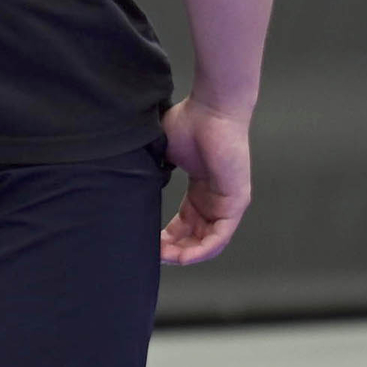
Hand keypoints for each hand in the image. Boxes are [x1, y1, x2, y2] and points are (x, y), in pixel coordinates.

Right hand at [159, 98, 252, 265]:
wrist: (211, 109)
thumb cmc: (190, 122)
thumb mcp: (165, 154)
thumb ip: (153, 171)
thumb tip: (130, 183)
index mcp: (200, 191)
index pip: (184, 225)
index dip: (166, 238)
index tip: (146, 242)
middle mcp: (214, 200)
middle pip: (194, 238)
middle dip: (172, 250)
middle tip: (151, 253)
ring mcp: (228, 203)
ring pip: (207, 243)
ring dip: (184, 254)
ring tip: (163, 257)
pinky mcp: (236, 203)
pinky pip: (219, 237)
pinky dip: (201, 251)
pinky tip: (181, 256)